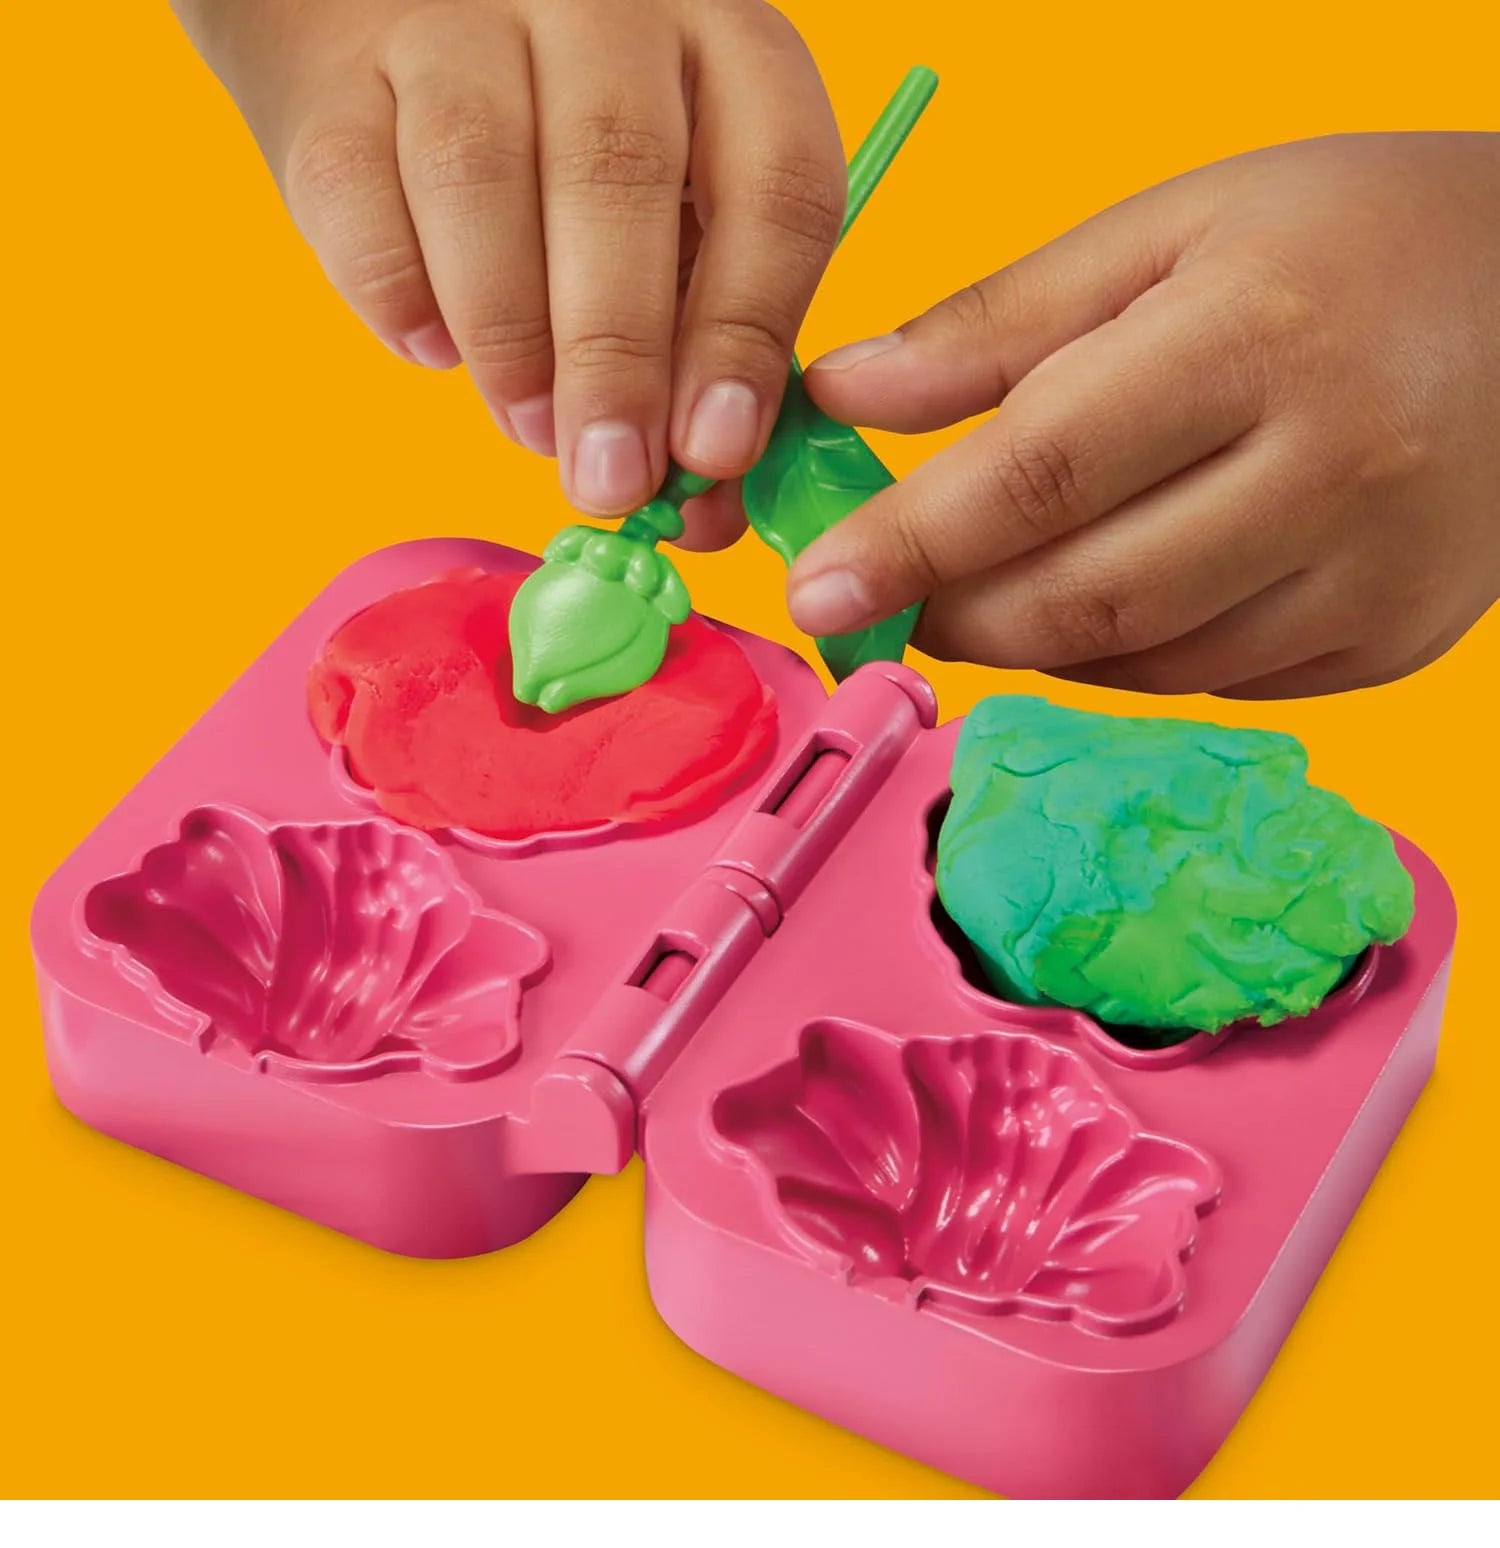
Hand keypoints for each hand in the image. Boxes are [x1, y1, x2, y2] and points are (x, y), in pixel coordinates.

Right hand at [171, 0, 843, 526]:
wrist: (389, 19)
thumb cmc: (570, 156)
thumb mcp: (672, 226)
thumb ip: (698, 356)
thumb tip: (703, 516)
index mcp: (725, 48)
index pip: (773, 184)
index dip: (747, 331)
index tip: (712, 450)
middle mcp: (603, 6)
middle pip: (618, 171)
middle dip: (617, 355)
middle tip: (608, 479)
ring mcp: (459, 16)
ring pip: (479, 171)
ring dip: (509, 331)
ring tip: (529, 426)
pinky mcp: (335, 68)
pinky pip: (358, 186)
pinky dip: (396, 288)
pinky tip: (429, 347)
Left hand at [786, 133, 1499, 697]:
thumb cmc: (1349, 239)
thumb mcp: (1172, 227)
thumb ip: (997, 323)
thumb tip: (845, 393)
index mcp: (1259, 337)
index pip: (1043, 470)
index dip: (913, 541)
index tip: (818, 586)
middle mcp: (1331, 472)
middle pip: (1085, 597)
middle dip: (954, 615)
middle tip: (883, 597)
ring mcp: (1373, 577)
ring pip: (1140, 661)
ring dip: (1031, 639)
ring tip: (987, 582)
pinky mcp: (1393, 640)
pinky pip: (1210, 680)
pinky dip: (1123, 655)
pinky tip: (1106, 590)